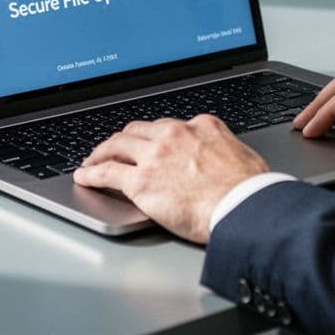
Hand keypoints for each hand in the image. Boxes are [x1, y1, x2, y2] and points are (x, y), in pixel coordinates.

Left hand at [73, 115, 268, 243]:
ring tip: (92, 160)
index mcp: (201, 126)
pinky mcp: (140, 181)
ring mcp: (154, 156)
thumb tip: (224, 158)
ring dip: (101, 152)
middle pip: (137, 130)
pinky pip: (106, 172)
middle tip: (114, 148)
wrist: (244, 208)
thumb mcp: (243, 156)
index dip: (153, 136)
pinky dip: (91, 173)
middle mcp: (174, 134)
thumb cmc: (251, 191)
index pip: (168, 126)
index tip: (148, 142)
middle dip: (123, 139)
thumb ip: (224, 150)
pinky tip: (84, 177)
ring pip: (116, 145)